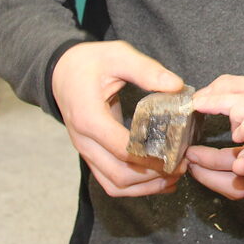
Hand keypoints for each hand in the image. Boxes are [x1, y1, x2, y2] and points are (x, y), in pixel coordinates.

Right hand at [51, 40, 186, 197]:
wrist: (62, 71)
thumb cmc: (90, 63)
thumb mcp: (118, 55)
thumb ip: (146, 70)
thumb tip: (176, 86)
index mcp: (89, 118)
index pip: (122, 149)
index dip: (153, 157)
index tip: (179, 153)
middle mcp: (84, 141)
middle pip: (120, 175)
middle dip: (154, 175)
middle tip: (182, 164)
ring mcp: (86, 151)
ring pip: (115, 185)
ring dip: (145, 187)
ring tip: (175, 176)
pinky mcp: (92, 155)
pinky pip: (111, 182)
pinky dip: (135, 188)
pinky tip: (160, 181)